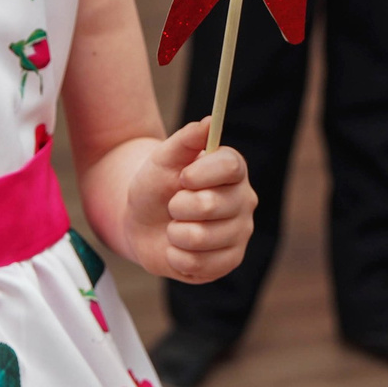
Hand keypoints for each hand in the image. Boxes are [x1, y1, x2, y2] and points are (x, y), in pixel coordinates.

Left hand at [124, 120, 255, 282]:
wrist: (144, 223)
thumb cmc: (156, 187)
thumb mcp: (163, 159)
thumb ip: (185, 140)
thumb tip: (208, 122)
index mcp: (232, 169)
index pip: (231, 167)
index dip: (202, 174)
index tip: (182, 177)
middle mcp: (244, 200)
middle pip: (211, 205)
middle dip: (178, 207)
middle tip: (173, 205)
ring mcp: (240, 233)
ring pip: (201, 238)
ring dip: (174, 234)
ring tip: (174, 228)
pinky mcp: (230, 261)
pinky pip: (199, 264)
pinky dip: (177, 257)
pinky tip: (178, 249)